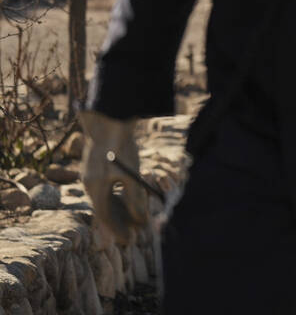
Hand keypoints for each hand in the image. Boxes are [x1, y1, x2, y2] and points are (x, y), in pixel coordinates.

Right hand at [79, 110, 147, 243]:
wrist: (107, 119)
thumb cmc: (120, 146)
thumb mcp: (132, 174)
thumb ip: (136, 198)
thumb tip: (142, 220)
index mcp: (95, 188)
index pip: (105, 217)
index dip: (118, 230)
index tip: (130, 240)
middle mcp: (90, 184)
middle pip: (105, 210)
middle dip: (119, 224)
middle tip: (133, 235)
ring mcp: (91, 175)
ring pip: (105, 199)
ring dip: (118, 211)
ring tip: (132, 220)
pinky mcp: (95, 167)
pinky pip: (104, 189)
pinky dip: (115, 198)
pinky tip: (126, 199)